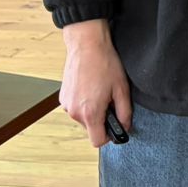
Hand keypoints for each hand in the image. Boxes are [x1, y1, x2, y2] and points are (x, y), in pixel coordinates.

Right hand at [60, 19, 130, 148]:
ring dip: (92, 110)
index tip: (116, 125)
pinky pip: (76, 108)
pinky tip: (91, 87)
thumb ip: (125, 112)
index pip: (98, 141)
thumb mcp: (122, 89)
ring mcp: (66, 105)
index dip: (110, 136)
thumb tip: (125, 127)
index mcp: (90, 113)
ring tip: (100, 91)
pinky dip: (84, 103)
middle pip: (91, 129)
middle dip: (102, 119)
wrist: (87, 45)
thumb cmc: (105, 64)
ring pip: (83, 118)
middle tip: (110, 100)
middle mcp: (74, 112)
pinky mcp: (62, 97)